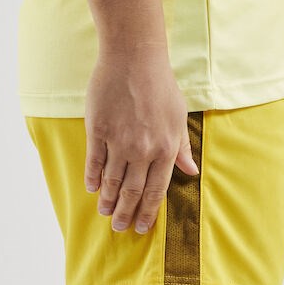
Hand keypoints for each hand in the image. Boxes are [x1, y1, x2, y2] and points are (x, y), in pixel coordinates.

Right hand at [84, 43, 199, 233]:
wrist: (134, 57)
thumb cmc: (160, 84)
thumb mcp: (178, 115)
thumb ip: (182, 147)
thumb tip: (190, 171)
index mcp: (165, 147)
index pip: (156, 191)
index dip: (148, 212)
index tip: (141, 226)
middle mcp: (142, 150)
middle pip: (132, 192)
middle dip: (126, 214)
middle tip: (120, 227)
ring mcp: (119, 141)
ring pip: (112, 182)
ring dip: (108, 201)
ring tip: (105, 212)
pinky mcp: (98, 131)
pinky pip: (94, 163)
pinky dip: (93, 179)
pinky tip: (93, 188)